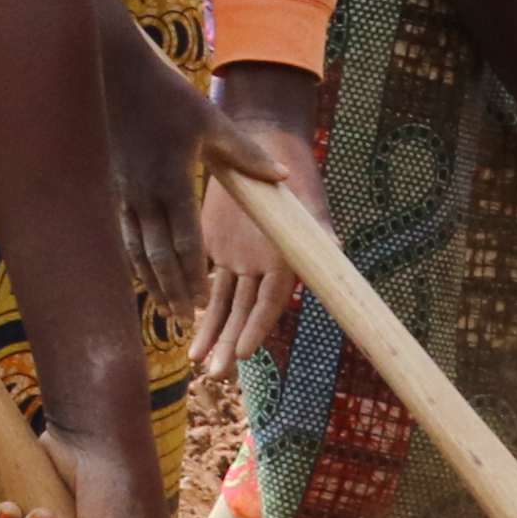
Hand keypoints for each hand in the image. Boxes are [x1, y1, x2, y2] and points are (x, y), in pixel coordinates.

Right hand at [95, 22, 227, 324]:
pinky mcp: (112, 185)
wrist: (113, 73)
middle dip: (172, 291)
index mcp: (172, 181)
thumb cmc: (165, 94)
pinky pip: (123, 232)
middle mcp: (144, 194)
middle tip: (186, 320)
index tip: (204, 303)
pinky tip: (141, 273)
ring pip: (136, 249)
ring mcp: (123, 191)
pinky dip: (133, 258)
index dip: (193, 277)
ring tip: (165, 308)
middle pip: (157, 256)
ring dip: (151, 282)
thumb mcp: (211, 120)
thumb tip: (281, 175)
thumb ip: (245, 154)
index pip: (184, 242)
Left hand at [189, 65, 331, 380]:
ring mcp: (237, 258)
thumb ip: (316, 227)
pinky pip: (203, 280)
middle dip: (228, 343)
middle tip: (213, 376)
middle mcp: (261, 266)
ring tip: (196, 364)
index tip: (242, 353)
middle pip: (244, 312)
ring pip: (222, 303)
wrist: (261, 141)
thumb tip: (336, 250)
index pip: (269, 302)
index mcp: (284, 259)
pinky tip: (180, 324)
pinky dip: (193, 302)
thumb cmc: (291, 171)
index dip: (256, 327)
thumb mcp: (305, 197)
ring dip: (210, 332)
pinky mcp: (214, 245)